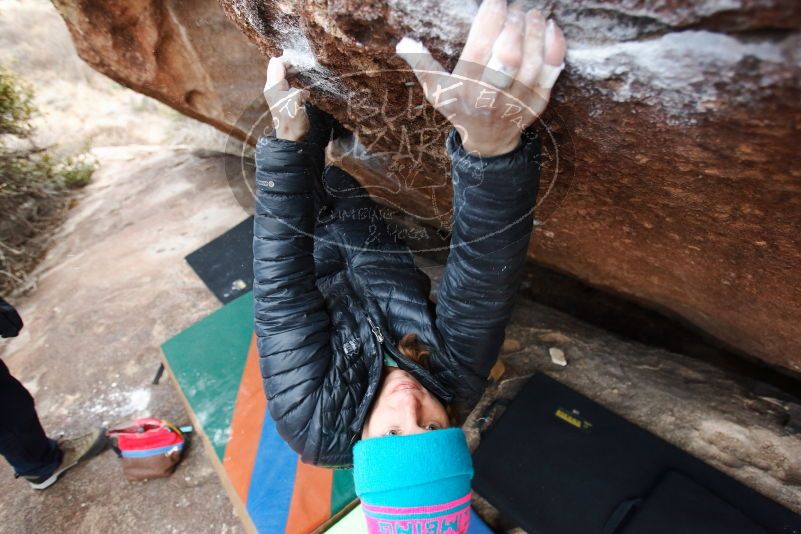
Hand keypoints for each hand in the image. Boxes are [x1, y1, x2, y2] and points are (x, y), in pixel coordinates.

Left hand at [263, 56, 309, 141]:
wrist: (291, 137)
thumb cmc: (292, 122)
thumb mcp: (295, 103)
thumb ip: (295, 89)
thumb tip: (300, 87)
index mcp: (272, 87)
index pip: (277, 63)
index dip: (290, 59)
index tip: (303, 59)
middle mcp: (273, 87)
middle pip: (279, 66)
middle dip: (292, 62)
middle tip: (306, 63)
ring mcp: (278, 91)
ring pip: (284, 72)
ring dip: (295, 69)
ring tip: (306, 68)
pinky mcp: (284, 96)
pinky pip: (288, 80)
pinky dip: (296, 76)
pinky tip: (305, 79)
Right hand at [396, 0, 565, 156]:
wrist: (489, 141)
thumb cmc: (460, 108)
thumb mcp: (436, 90)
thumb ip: (422, 65)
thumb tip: (404, 43)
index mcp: (467, 88)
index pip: (481, 47)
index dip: (491, 19)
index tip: (495, 1)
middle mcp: (493, 95)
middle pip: (510, 55)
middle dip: (514, 23)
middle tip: (514, 6)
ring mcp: (519, 99)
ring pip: (533, 60)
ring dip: (534, 30)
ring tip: (531, 13)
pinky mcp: (539, 100)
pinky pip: (551, 71)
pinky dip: (554, 47)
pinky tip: (550, 27)